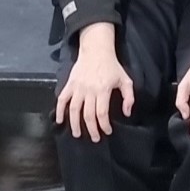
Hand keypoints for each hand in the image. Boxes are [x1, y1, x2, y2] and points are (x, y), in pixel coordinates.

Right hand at [55, 23, 133, 141]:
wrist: (96, 51)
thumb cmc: (113, 67)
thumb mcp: (126, 80)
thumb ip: (128, 97)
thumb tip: (126, 113)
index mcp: (103, 90)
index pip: (102, 113)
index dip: (104, 125)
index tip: (108, 132)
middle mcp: (89, 90)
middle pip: (88, 115)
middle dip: (91, 129)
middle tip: (95, 138)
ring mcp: (77, 88)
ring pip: (73, 110)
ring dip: (74, 124)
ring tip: (77, 134)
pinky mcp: (69, 85)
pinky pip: (62, 100)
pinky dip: (59, 111)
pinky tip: (60, 120)